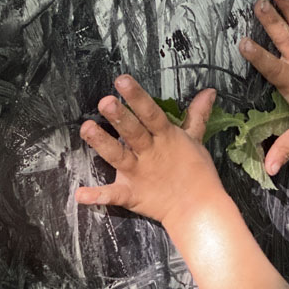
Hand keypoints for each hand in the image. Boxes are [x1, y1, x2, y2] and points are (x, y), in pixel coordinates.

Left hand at [74, 75, 225, 227]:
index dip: (137, 97)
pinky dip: (97, 196)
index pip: (151, 113)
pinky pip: (114, 195)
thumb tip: (208, 92)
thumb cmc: (197, 172)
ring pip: (118, 156)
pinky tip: (80, 195)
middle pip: (133, 132)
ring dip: (102, 143)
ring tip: (86, 130)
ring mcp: (139, 174)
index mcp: (166, 138)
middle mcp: (150, 153)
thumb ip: (197, 115)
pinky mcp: (132, 195)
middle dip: (119, 117)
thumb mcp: (196, 139)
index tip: (122, 81)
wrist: (199, 208)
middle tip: (105, 102)